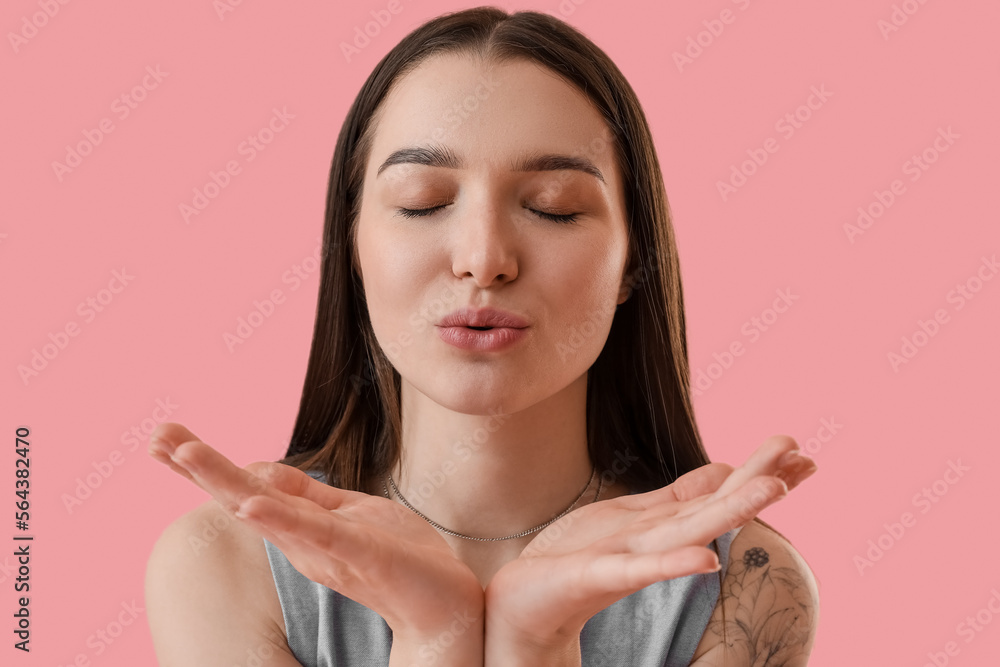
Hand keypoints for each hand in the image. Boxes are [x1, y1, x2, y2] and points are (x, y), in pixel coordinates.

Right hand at [147, 422, 483, 646]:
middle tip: (154, 438)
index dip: (208, 465)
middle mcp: (302, 541)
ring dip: (225, 483)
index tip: (165, 436)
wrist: (446, 602)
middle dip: (199, 468)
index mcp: (301, 528)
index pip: (246, 489)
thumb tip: (263, 467)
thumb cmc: (400, 556)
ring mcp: (326, 548)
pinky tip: (250, 507)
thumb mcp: (348, 514)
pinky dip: (280, 520)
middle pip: (242, 498)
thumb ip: (308, 497)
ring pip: (267, 511)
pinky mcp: (358, 551)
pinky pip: (316, 533)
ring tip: (186, 456)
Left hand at [483, 435, 816, 663]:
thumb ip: (679, 497)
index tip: (800, 450)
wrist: (524, 598)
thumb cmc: (578, 554)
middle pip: (715, 507)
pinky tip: (708, 560)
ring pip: (689, 531)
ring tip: (774, 490)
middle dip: (759, 484)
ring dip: (732, 512)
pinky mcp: (600, 574)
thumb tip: (725, 470)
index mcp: (663, 523)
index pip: (717, 490)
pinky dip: (675, 564)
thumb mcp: (633, 514)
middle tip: (805, 460)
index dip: (756, 471)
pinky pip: (642, 569)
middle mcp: (657, 540)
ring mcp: (632, 558)